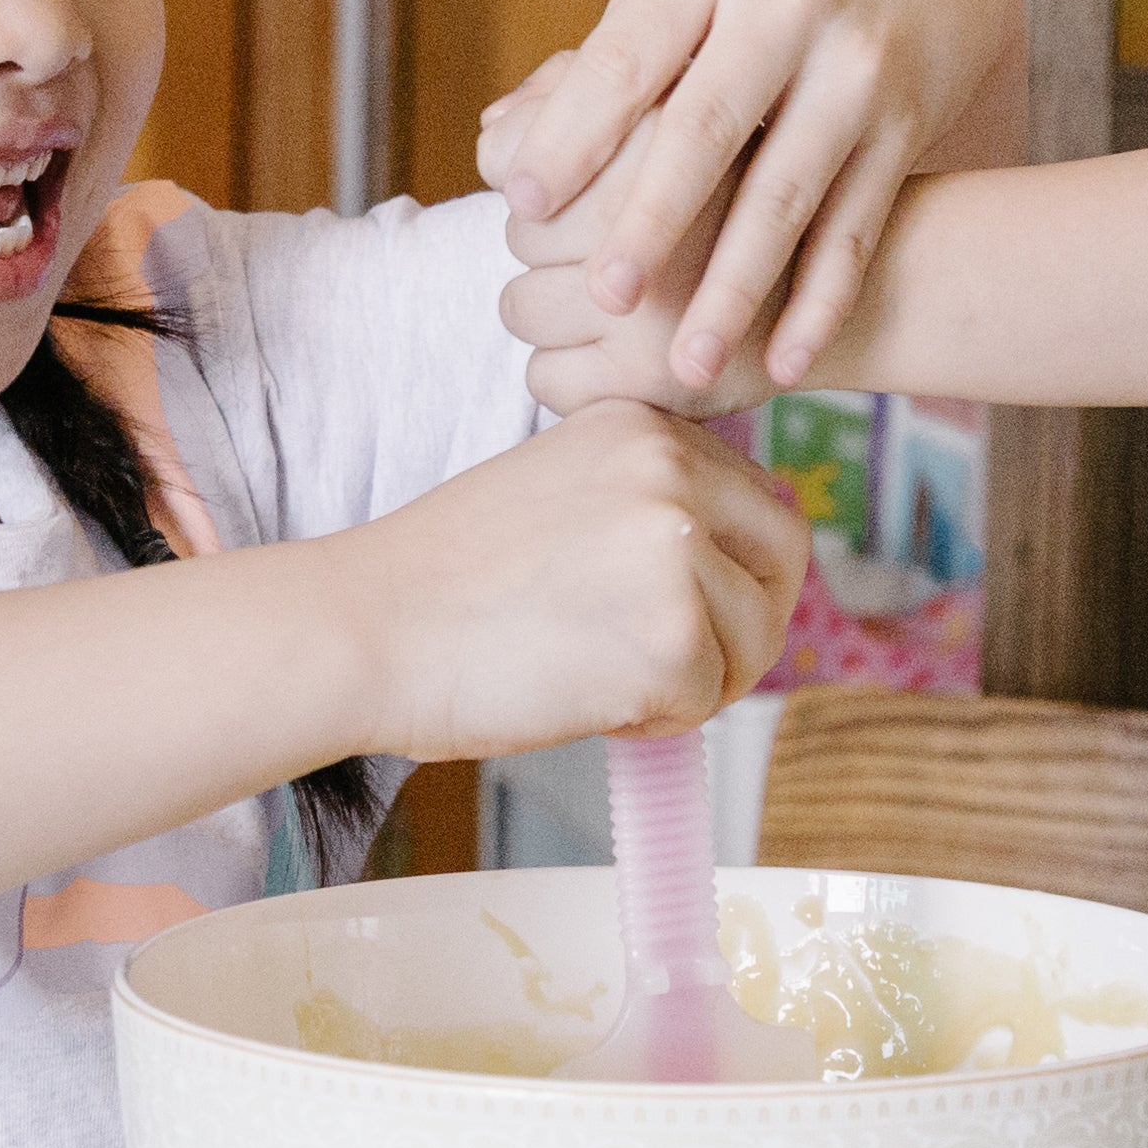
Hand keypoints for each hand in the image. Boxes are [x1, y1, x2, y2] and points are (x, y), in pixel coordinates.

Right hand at [341, 401, 808, 758]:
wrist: (364, 630)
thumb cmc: (443, 582)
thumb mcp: (561, 492)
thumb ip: (646, 506)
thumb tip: (740, 567)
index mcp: (643, 426)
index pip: (756, 499)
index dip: (733, 570)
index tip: (681, 609)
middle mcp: (671, 470)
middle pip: (784, 557)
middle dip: (750, 621)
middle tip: (687, 665)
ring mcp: (675, 550)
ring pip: (755, 636)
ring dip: (699, 678)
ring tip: (609, 682)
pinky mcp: (670, 636)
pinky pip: (707, 698)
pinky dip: (658, 721)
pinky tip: (588, 704)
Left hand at [482, 0, 1019, 392]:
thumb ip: (595, 66)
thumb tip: (496, 145)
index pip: (628, 57)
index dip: (573, 133)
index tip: (520, 204)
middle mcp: (788, 5)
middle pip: (707, 128)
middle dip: (651, 220)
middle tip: (603, 296)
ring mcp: (856, 66)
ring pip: (787, 194)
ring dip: (736, 290)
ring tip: (690, 363)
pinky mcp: (906, 122)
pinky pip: (856, 228)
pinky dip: (820, 303)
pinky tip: (786, 366)